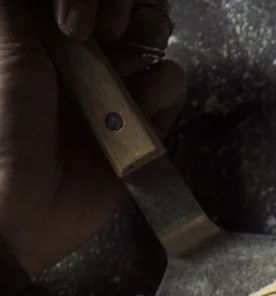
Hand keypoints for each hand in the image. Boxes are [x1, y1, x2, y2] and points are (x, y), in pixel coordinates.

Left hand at [0, 0, 185, 275]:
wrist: (27, 206)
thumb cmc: (7, 127)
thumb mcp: (8, 50)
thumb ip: (22, 11)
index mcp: (53, 25)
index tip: (72, 23)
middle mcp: (90, 47)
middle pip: (132, 5)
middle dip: (123, 11)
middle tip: (99, 39)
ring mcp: (120, 83)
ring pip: (156, 33)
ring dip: (143, 45)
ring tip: (119, 78)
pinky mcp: (146, 122)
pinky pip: (171, 84)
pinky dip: (160, 92)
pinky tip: (136, 114)